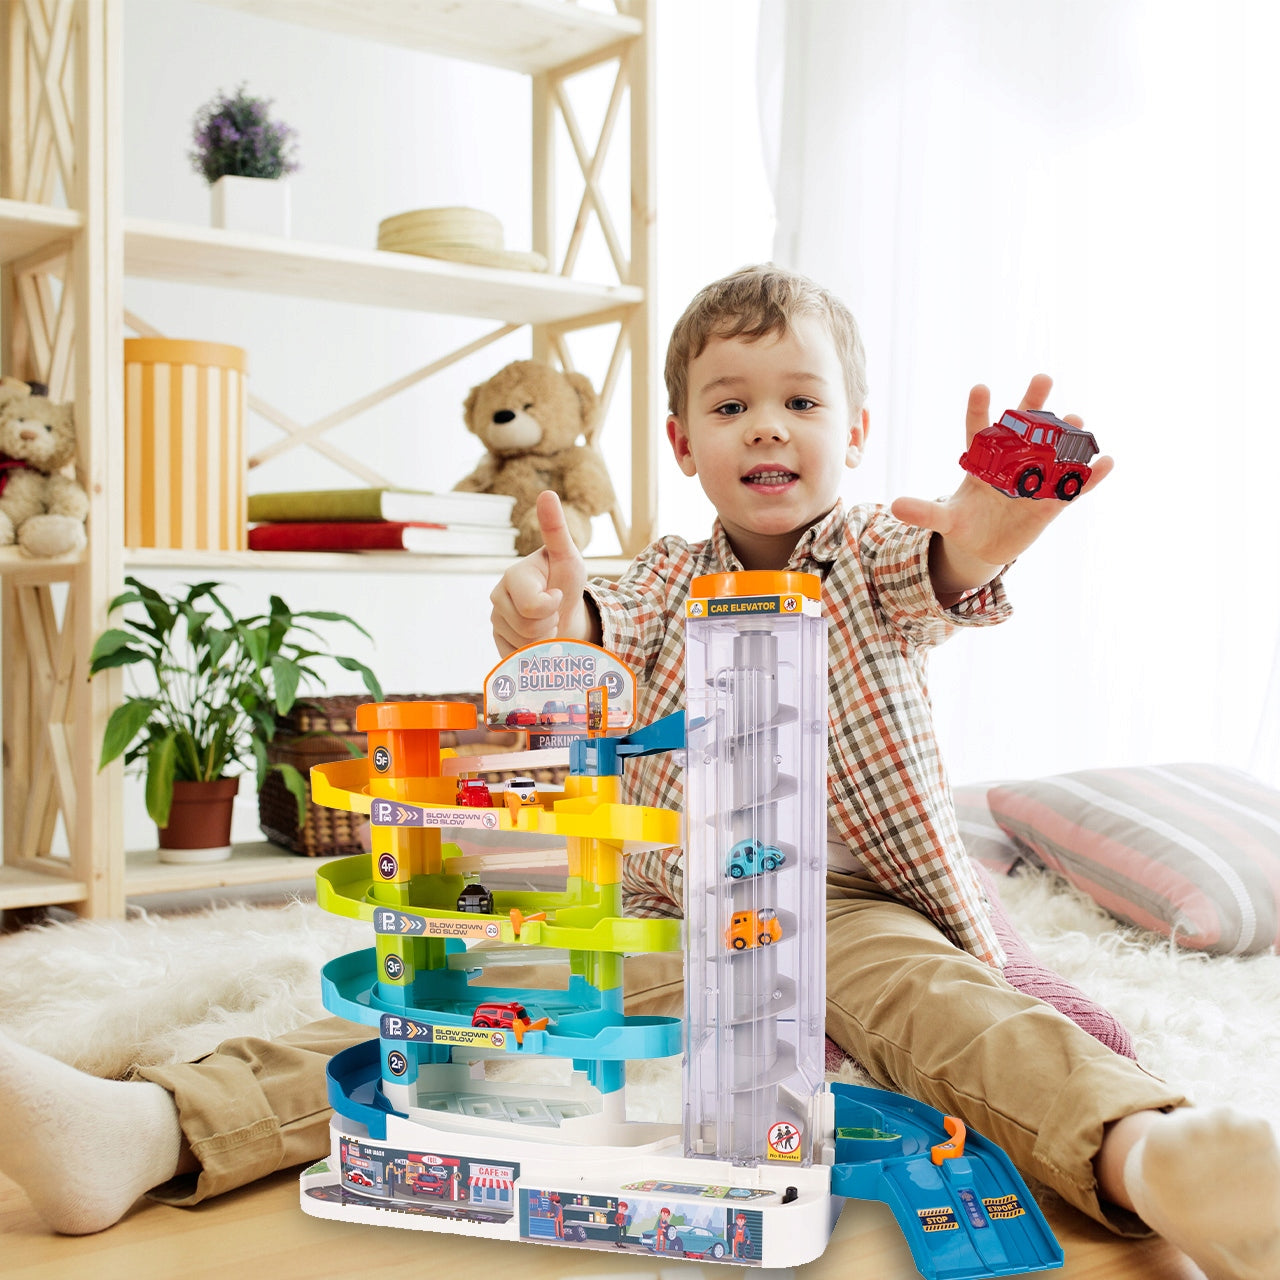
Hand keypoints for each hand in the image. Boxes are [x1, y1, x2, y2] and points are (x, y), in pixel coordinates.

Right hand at [490, 490, 590, 656]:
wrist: (562, 611)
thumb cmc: (564, 580)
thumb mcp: (567, 556)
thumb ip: (556, 529)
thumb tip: (547, 493)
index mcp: (512, 575)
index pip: (531, 605)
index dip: (551, 606)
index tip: (557, 596)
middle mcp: (498, 598)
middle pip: (529, 629)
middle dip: (550, 624)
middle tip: (554, 611)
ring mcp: (496, 623)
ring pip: (526, 648)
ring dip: (545, 640)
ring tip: (548, 623)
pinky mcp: (499, 644)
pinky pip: (520, 660)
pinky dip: (536, 654)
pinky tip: (538, 639)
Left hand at [890, 374, 1113, 597]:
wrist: (985, 546)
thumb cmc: (964, 523)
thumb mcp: (944, 519)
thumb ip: (924, 512)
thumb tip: (895, 507)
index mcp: (982, 462)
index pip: (979, 431)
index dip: (978, 411)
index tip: (980, 388)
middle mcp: (1012, 464)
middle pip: (1024, 429)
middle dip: (1033, 404)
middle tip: (1042, 377)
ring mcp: (1034, 481)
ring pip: (1052, 453)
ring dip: (1065, 438)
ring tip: (1076, 420)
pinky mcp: (1051, 503)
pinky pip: (1073, 487)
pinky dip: (1090, 477)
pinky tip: (1108, 462)